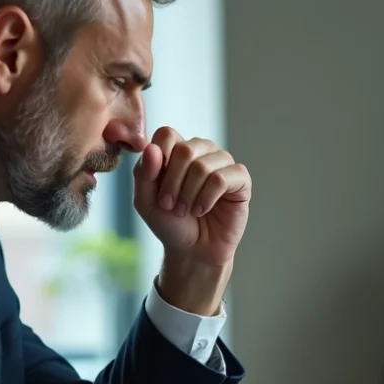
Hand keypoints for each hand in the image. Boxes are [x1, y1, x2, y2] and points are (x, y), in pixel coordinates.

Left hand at [134, 128, 250, 268]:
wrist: (193, 250)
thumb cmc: (170, 223)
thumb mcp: (145, 201)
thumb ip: (143, 174)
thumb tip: (152, 148)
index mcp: (177, 149)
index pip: (167, 134)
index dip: (159, 160)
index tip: (156, 188)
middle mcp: (201, 151)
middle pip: (184, 150)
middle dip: (173, 183)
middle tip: (170, 205)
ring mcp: (222, 163)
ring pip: (203, 166)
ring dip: (189, 194)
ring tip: (187, 210)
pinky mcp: (240, 179)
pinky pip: (222, 179)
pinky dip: (207, 198)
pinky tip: (202, 210)